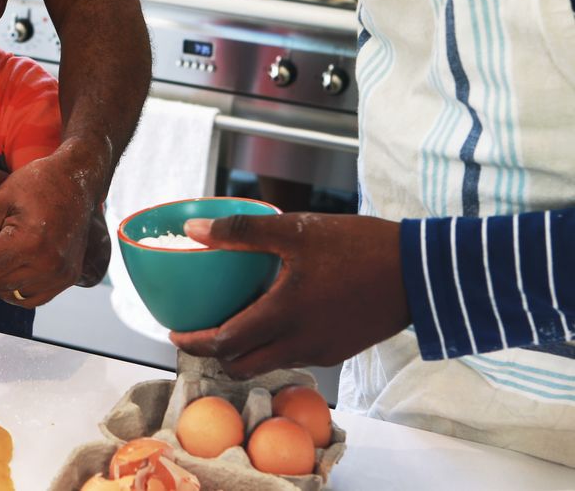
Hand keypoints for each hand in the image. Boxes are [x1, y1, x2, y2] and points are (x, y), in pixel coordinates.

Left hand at [0, 141, 103, 307]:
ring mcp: (60, 274)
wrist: (77, 180)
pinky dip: (14, 289)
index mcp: (30, 241)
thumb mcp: (1, 199)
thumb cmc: (40, 182)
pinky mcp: (67, 278)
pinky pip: (31, 299)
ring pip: (10, 294)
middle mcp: (48, 264)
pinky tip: (6, 270)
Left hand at [169, 213, 409, 378]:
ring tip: (232, 324)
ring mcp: (320, 351)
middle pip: (241, 366)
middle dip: (212, 356)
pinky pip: (294, 356)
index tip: (174, 331)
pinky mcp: (338, 351)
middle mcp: (299, 344)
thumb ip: (241, 232)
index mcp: (284, 316)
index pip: (224, 345)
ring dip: (243, 353)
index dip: (194, 343)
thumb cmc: (360, 247)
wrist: (421, 272)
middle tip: (197, 334)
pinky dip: (273, 346)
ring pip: (268, 364)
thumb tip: (193, 229)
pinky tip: (273, 318)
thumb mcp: (297, 230)